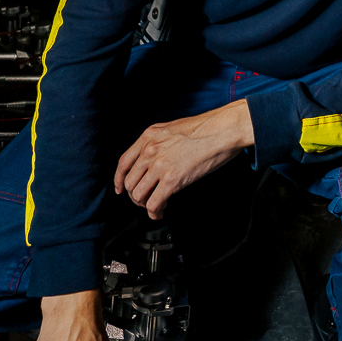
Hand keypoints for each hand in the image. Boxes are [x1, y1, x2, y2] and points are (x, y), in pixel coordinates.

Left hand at [114, 99, 254, 218]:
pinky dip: (155, 212)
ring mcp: (160, 165)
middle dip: (135, 196)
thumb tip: (154, 158)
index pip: (123, 162)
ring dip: (145, 205)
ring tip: (155, 206)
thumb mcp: (173, 129)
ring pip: (138, 195)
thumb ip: (159, 142)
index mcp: (149, 136)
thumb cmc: (206, 129)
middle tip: (145, 200)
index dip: (119, 179)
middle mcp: (150, 150)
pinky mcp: (172, 179)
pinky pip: (154, 203)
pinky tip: (161, 211)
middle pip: (130, 182)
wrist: (222, 131)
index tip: (120, 189)